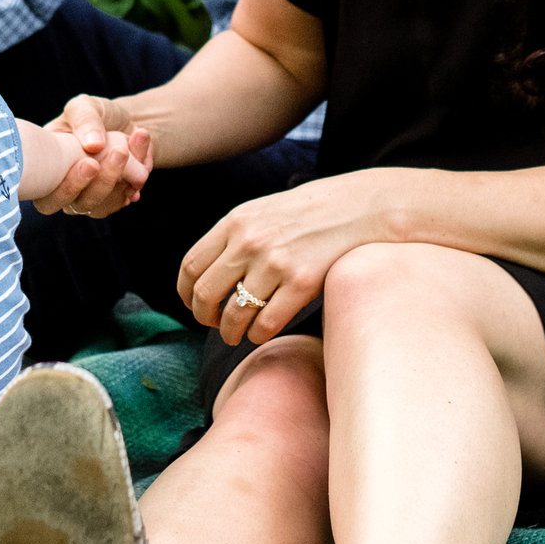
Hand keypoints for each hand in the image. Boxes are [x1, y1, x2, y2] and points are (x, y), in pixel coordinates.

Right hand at [36, 97, 149, 218]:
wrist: (124, 122)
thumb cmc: (94, 114)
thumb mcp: (85, 106)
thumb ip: (85, 120)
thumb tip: (93, 145)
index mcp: (44, 169)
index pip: (47, 197)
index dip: (68, 186)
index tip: (92, 163)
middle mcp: (62, 189)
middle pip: (78, 205)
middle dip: (102, 182)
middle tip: (120, 152)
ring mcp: (86, 198)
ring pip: (103, 204)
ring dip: (123, 174)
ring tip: (138, 136)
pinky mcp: (110, 200)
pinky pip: (123, 199)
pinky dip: (138, 176)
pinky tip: (142, 151)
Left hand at [176, 170, 388, 346]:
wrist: (358, 208)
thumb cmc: (307, 215)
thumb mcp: (261, 213)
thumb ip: (232, 239)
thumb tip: (205, 277)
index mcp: (234, 222)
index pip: (190, 266)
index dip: (186, 294)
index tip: (194, 306)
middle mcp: (249, 242)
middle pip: (205, 294)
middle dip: (205, 318)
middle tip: (214, 325)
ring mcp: (275, 262)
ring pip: (233, 315)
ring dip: (230, 333)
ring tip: (236, 335)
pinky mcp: (302, 283)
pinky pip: (265, 324)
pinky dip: (258, 335)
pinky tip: (261, 332)